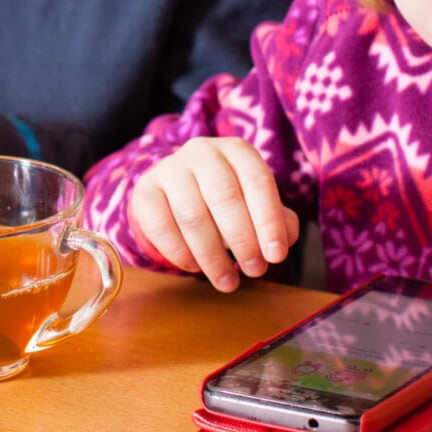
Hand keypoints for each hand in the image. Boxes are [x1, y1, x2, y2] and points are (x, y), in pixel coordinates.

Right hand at [125, 137, 297, 292]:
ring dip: (212, 255)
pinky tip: (194, 267)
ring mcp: (169, 169)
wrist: (176, 190)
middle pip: (224, 196)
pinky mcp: (145, 192)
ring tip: (227, 280)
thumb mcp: (255, 203)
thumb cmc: (226, 200)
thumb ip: (278, 219)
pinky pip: (161, 226)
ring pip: (192, 215)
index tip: (276, 256)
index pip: (257, 181)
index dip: (269, 221)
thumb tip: (285, 238)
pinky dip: (180, 252)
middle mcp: (202, 151)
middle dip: (243, 240)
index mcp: (236, 150)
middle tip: (255, 271)